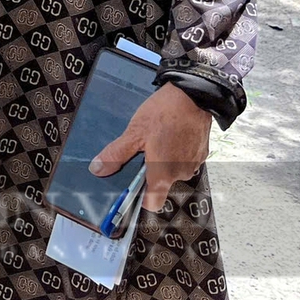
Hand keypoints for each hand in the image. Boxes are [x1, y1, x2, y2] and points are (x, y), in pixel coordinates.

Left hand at [89, 82, 211, 214]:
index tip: (132, 187)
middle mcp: (181, 174)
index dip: (141, 199)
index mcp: (163, 174)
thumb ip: (116, 154)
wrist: (194, 95)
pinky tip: (170, 134)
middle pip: (161, 184)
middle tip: (142, 150)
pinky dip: (176, 151)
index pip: (153, 203)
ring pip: (173, 170)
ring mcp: (193, 164)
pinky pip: (184, 159)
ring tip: (157, 138)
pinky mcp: (201, 153)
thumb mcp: (134, 132)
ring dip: (164, 160)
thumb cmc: (164, 114)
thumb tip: (98, 169)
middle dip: (150, 171)